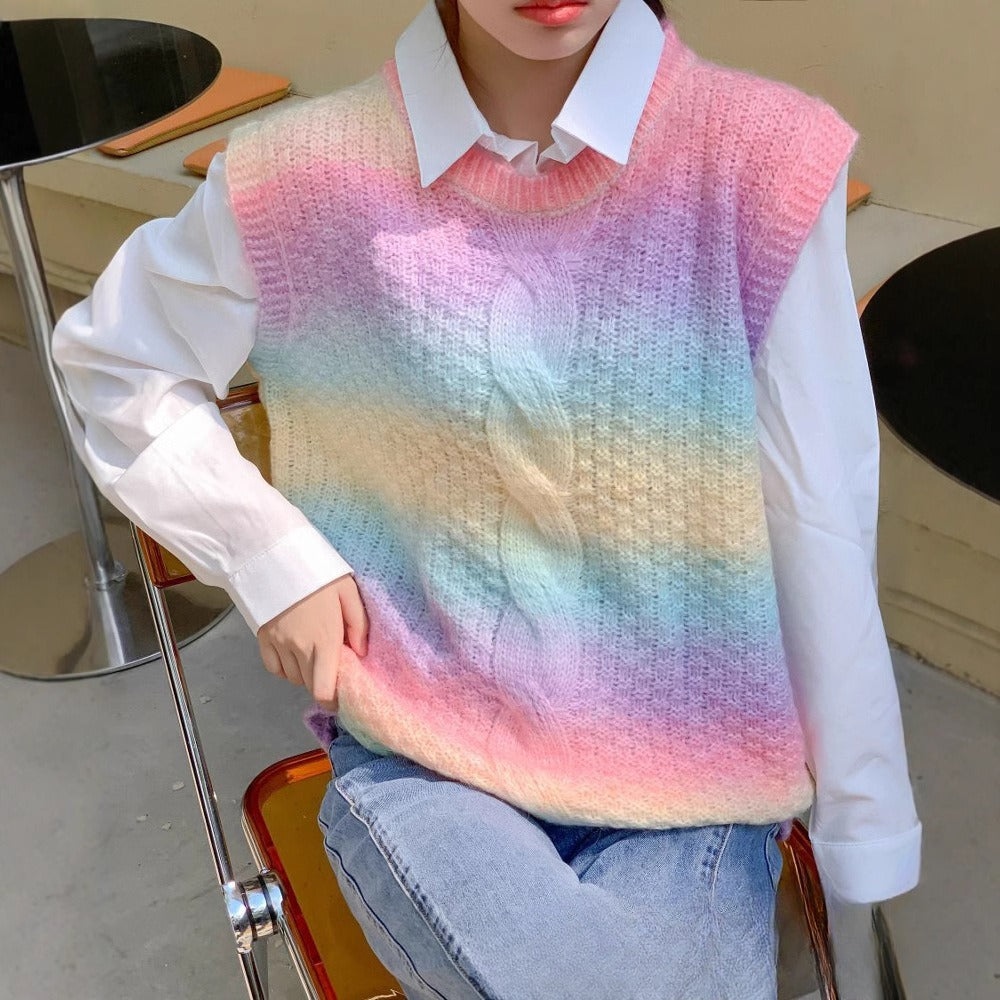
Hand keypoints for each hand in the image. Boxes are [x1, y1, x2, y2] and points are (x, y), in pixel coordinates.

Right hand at [255, 574, 368, 709]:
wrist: (276, 556)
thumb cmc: (319, 573)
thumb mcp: (349, 592)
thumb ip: (359, 624)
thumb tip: (361, 653)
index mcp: (324, 640)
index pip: (323, 690)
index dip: (332, 701)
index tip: (340, 698)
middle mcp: (299, 648)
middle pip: (309, 685)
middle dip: (322, 682)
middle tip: (331, 667)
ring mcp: (278, 644)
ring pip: (292, 677)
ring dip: (305, 674)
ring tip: (314, 657)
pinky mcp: (262, 637)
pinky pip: (274, 667)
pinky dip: (285, 668)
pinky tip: (294, 656)